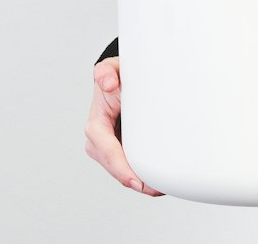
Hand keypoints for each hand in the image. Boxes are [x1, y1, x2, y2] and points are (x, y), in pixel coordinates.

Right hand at [84, 57, 163, 195]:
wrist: (119, 82)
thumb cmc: (115, 78)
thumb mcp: (110, 70)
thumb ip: (105, 72)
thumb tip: (107, 82)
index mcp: (95, 126)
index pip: (107, 152)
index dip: (121, 169)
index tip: (137, 182)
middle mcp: (99, 143)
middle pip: (117, 169)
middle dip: (135, 182)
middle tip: (158, 188)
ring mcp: (110, 151)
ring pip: (125, 173)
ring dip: (141, 182)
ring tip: (161, 186)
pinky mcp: (121, 154)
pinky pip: (130, 170)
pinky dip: (142, 176)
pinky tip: (157, 179)